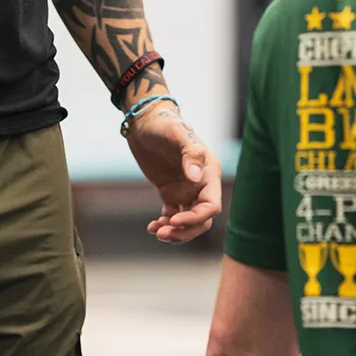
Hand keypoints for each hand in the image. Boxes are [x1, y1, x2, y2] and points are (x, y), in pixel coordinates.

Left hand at [124, 97, 222, 242]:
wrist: (144, 121)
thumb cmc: (163, 124)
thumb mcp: (176, 134)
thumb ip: (190, 153)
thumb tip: (197, 177)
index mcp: (209, 172)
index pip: (211, 205)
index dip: (195, 218)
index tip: (174, 220)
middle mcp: (201, 184)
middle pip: (201, 219)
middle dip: (185, 231)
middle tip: (162, 234)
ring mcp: (186, 190)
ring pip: (188, 221)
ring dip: (175, 232)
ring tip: (155, 231)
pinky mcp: (171, 192)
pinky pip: (172, 216)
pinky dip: (164, 225)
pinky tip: (151, 226)